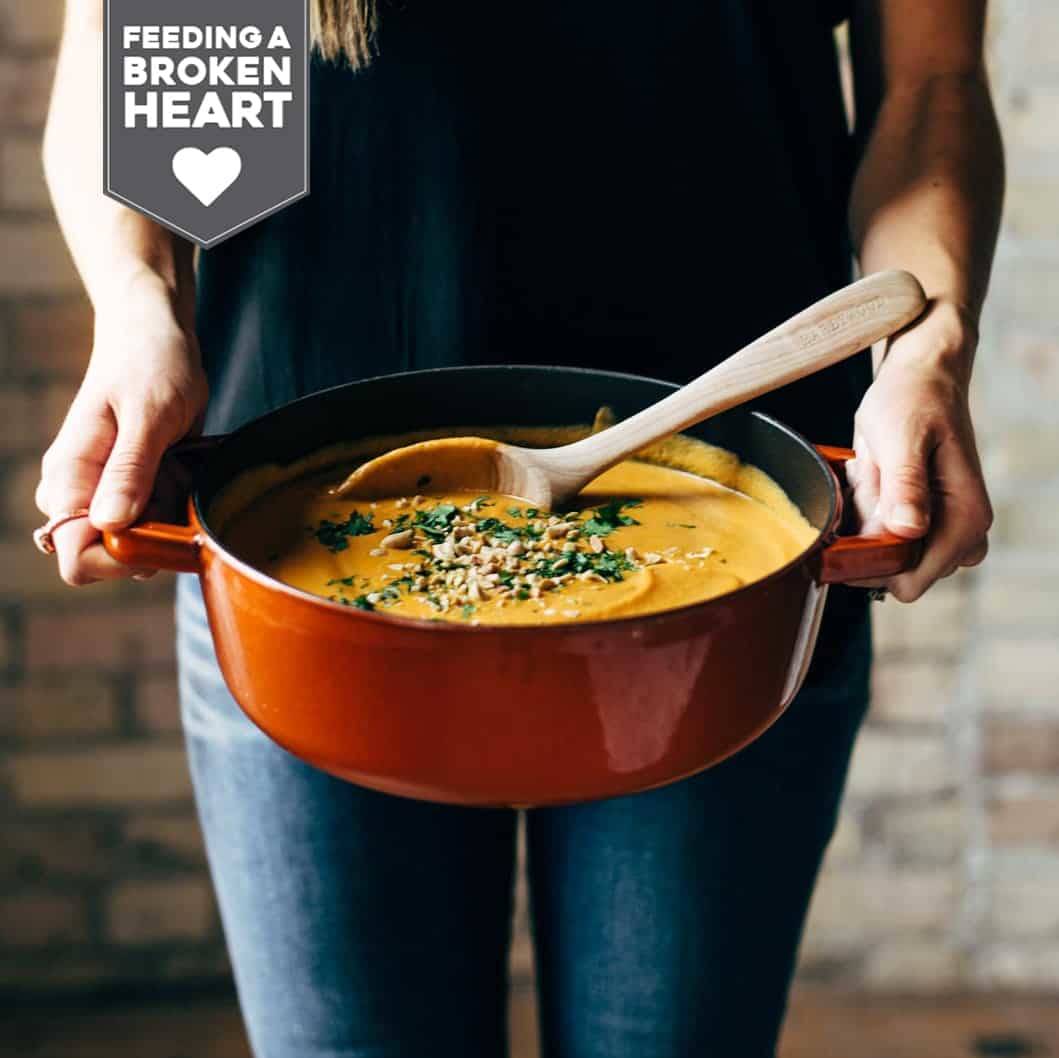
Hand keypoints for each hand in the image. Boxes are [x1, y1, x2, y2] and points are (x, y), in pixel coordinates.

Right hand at [35, 283, 207, 584]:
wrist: (154, 333)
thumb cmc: (150, 363)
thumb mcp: (150, 414)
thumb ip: (131, 469)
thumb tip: (112, 524)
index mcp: (69, 478)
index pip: (75, 556)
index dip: (119, 559)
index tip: (160, 530)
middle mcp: (79, 493)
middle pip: (109, 558)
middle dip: (154, 539)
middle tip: (177, 488)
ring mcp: (104, 492)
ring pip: (138, 542)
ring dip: (169, 520)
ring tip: (181, 470)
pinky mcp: (131, 488)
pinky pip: (155, 520)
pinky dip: (176, 506)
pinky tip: (184, 471)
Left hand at [846, 300, 991, 601]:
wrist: (918, 377)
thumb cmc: (914, 400)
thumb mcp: (903, 438)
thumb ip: (906, 486)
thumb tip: (908, 531)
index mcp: (965, 519)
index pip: (911, 583)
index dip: (871, 569)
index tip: (845, 535)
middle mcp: (959, 532)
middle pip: (893, 572)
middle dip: (866, 539)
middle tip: (867, 486)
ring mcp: (939, 527)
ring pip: (881, 554)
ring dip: (863, 522)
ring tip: (872, 474)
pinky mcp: (919, 519)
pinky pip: (876, 534)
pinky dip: (863, 512)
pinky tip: (870, 476)